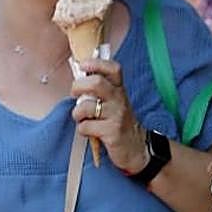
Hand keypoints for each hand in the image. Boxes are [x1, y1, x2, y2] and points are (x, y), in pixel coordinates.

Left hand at [71, 57, 148, 172]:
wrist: (136, 147)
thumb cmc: (118, 122)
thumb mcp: (114, 102)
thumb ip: (100, 90)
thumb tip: (78, 78)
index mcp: (119, 89)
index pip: (113, 69)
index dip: (96, 63)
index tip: (83, 66)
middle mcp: (119, 99)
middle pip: (96, 83)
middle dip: (78, 87)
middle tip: (74, 94)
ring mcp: (116, 116)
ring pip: (86, 107)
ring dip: (77, 114)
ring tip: (82, 118)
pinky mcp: (112, 132)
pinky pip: (86, 127)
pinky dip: (82, 130)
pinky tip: (90, 131)